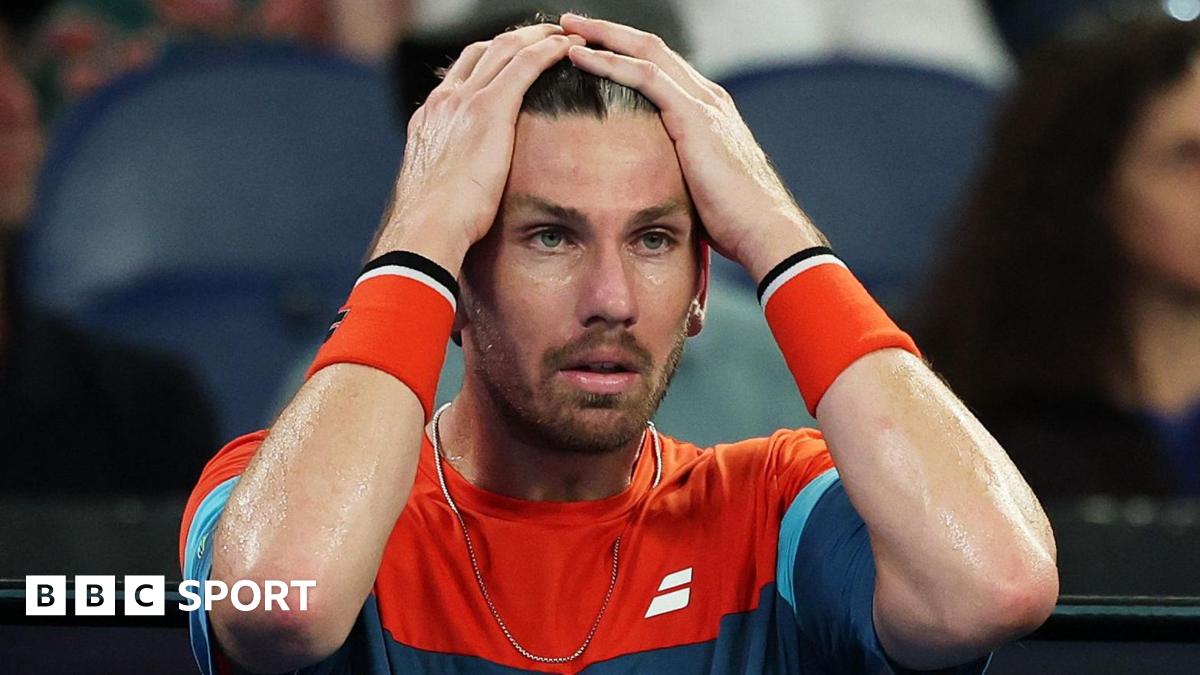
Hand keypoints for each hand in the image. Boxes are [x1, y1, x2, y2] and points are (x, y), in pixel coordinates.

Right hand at [370, 24, 584, 272]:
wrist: (427, 226)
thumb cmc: (434, 225)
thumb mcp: (439, 191)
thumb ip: (452, 178)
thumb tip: (465, 195)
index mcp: (430, 120)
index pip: (461, 74)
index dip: (489, 60)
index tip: (512, 59)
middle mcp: (444, 101)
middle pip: (483, 51)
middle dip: (516, 39)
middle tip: (544, 36)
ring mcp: (465, 100)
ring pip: (506, 48)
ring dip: (537, 37)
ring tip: (565, 35)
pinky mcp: (489, 108)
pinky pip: (525, 64)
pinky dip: (548, 50)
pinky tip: (569, 48)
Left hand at [560, 14, 824, 281]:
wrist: (762, 232)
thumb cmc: (732, 223)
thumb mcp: (697, 188)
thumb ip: (673, 172)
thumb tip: (645, 188)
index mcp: (708, 112)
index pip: (661, 68)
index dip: (624, 54)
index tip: (589, 48)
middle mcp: (708, 97)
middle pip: (651, 48)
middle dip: (610, 32)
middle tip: (571, 22)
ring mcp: (704, 103)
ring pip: (646, 51)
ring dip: (604, 36)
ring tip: (568, 28)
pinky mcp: (695, 117)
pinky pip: (646, 76)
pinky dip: (610, 62)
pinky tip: (582, 57)